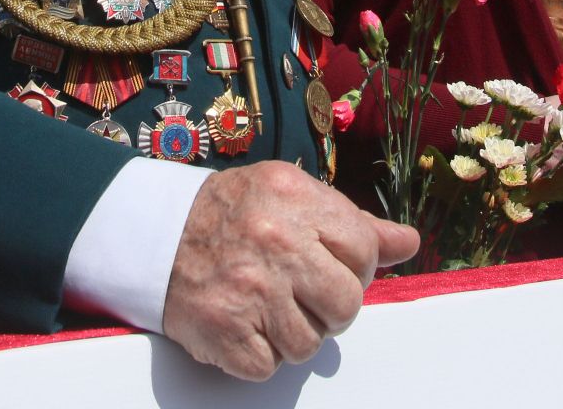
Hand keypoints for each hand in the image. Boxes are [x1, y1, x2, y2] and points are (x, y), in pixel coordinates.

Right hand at [161, 161, 417, 380]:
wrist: (154, 234)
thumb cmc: (233, 215)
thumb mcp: (291, 197)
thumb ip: (353, 222)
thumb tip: (408, 243)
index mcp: (296, 200)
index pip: (364, 251)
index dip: (355, 267)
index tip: (332, 267)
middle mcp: (275, 242)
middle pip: (346, 304)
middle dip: (332, 308)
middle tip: (304, 295)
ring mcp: (249, 290)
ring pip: (310, 344)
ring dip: (294, 334)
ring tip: (270, 308)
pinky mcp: (224, 331)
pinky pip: (269, 366)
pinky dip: (259, 354)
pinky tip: (245, 325)